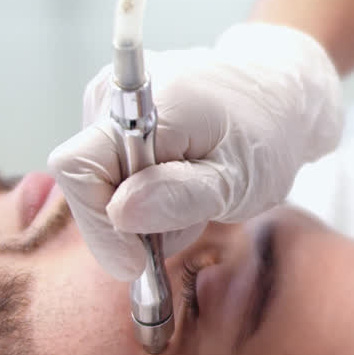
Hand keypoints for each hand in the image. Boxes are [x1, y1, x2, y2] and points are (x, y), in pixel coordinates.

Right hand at [48, 23, 342, 280]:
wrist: (275, 96)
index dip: (99, 224)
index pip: (78, 168)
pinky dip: (143, 195)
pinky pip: (110, 175)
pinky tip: (180, 183)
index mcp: (147, 103)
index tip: (137, 260)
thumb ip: (181, 197)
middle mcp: (113, 94)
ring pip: (98, 186)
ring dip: (142, 211)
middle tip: (187, 220)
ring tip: (193, 196)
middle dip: (129, 223)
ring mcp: (108, 103)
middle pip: (85, 184)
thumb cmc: (266, 135)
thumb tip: (120, 211)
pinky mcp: (111, 118)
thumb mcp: (238, 180)